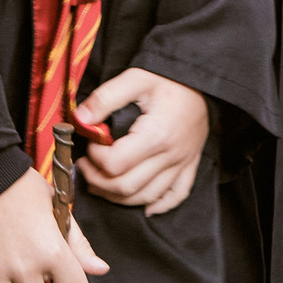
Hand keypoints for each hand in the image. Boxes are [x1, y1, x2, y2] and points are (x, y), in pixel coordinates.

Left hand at [75, 71, 210, 214]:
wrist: (203, 79)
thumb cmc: (169, 78)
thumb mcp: (135, 77)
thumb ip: (105, 98)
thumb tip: (80, 118)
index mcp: (155, 135)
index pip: (115, 164)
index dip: (94, 158)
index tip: (89, 144)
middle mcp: (170, 155)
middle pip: (127, 187)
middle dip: (98, 181)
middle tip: (85, 167)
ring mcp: (181, 163)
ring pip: (147, 197)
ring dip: (119, 197)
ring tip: (101, 183)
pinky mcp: (189, 165)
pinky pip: (176, 196)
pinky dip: (158, 205)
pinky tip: (143, 205)